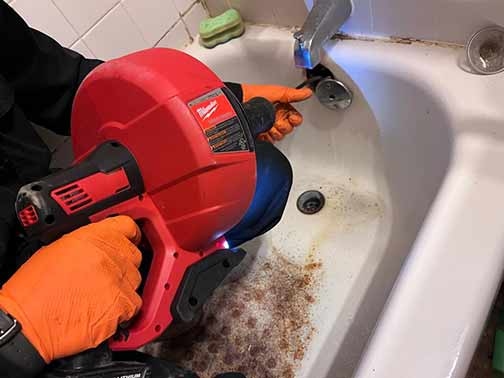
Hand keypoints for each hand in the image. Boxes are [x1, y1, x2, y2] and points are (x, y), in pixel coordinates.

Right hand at [0, 216, 141, 362]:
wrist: (27, 322)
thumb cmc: (34, 290)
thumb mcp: (58, 247)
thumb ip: (89, 241)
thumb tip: (102, 244)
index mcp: (94, 236)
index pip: (127, 226)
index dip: (130, 234)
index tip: (131, 240)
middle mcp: (110, 255)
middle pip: (134, 255)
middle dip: (123, 264)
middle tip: (106, 274)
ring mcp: (118, 280)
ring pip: (135, 280)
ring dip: (122, 286)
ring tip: (99, 294)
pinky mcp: (122, 305)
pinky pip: (134, 304)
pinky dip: (123, 309)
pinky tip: (103, 309)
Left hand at [242, 84, 311, 141]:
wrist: (241, 101)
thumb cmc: (257, 95)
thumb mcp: (278, 92)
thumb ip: (294, 94)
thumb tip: (308, 92)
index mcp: (284, 110)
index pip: (296, 119)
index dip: (295, 120)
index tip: (291, 117)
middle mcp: (278, 119)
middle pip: (289, 129)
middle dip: (284, 126)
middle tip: (277, 122)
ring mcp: (269, 127)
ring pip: (280, 136)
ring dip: (275, 132)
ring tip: (269, 125)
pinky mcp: (262, 135)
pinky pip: (269, 141)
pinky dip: (267, 137)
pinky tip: (263, 131)